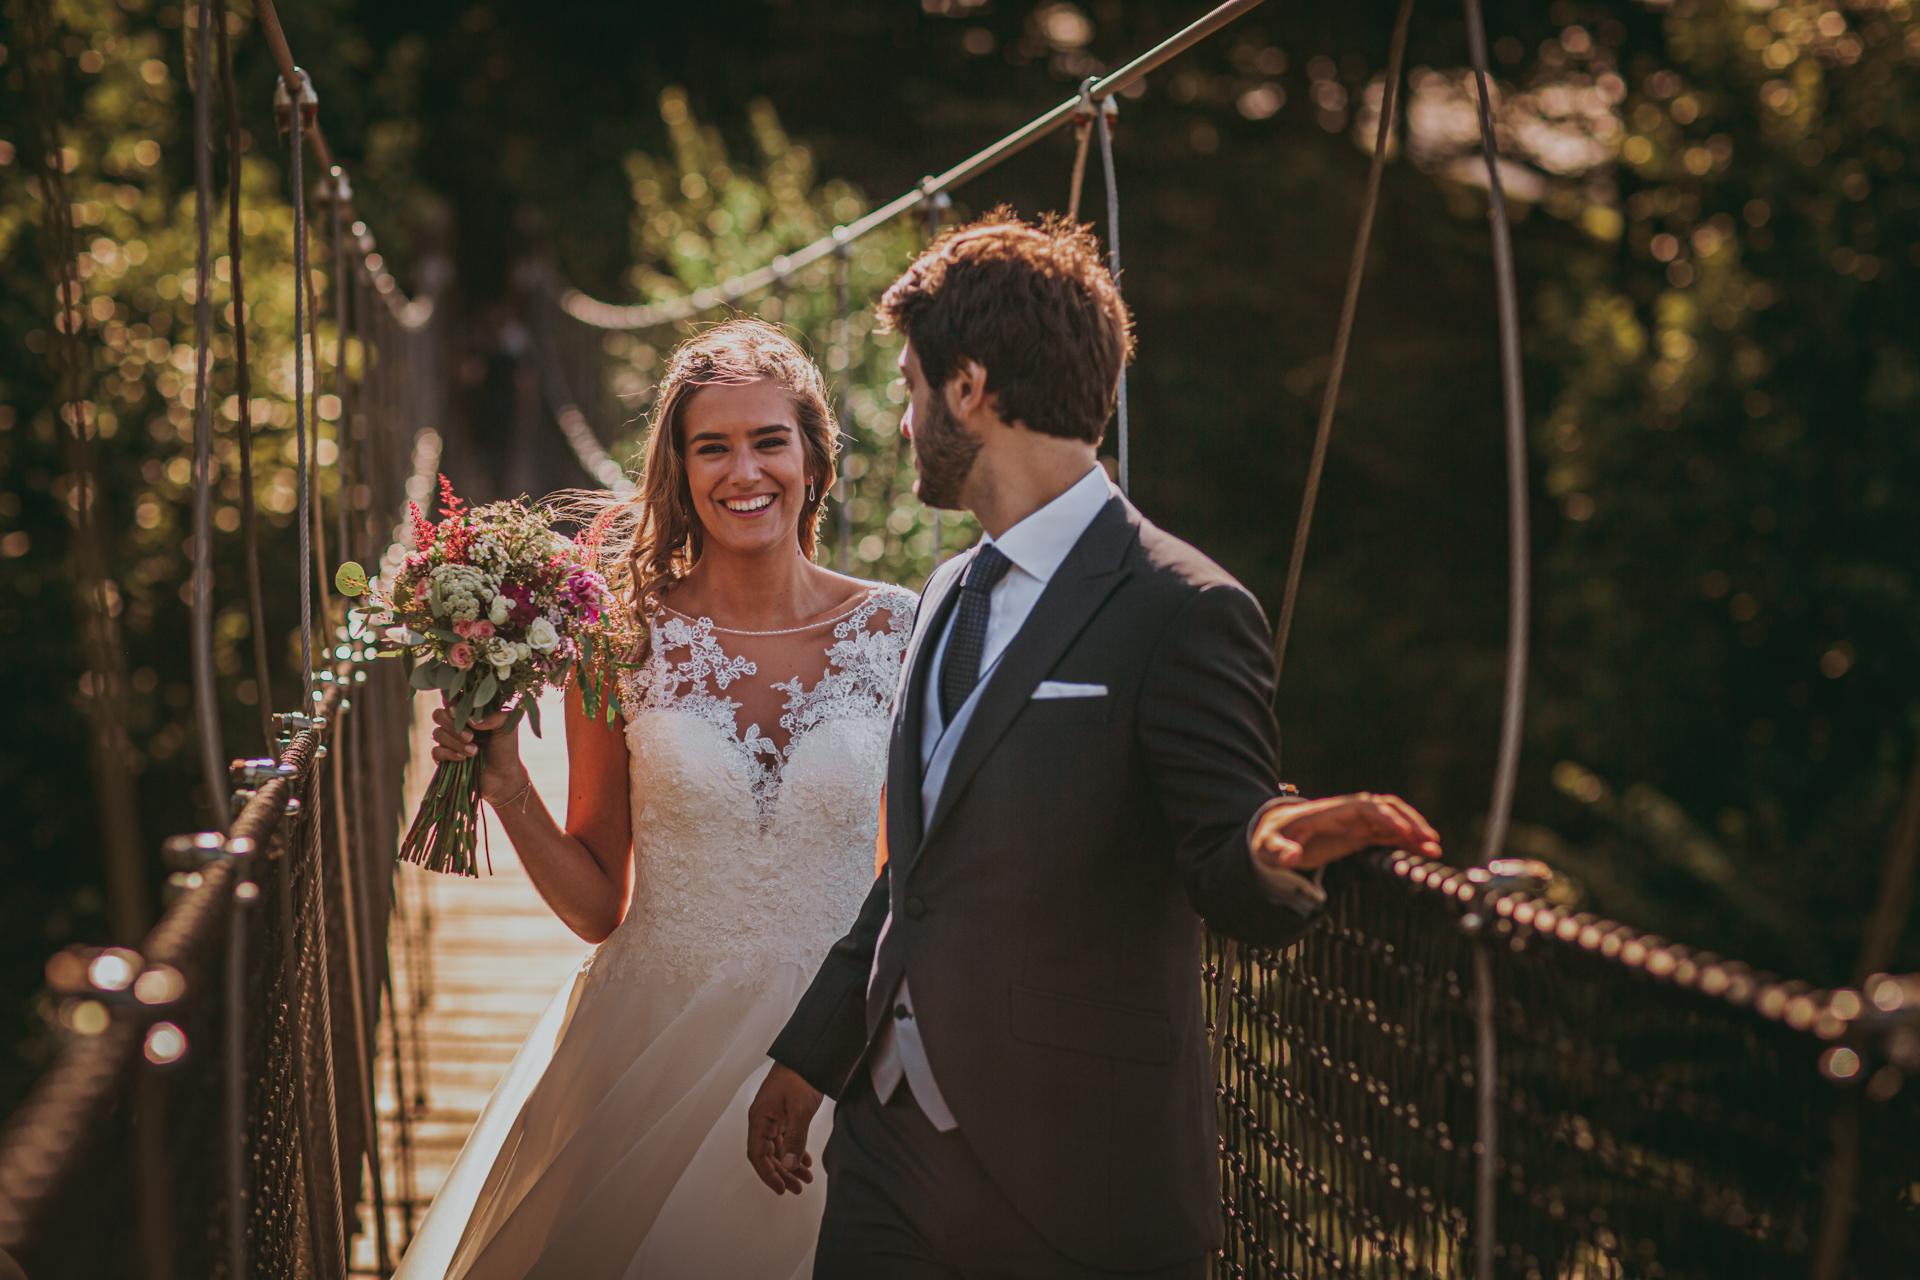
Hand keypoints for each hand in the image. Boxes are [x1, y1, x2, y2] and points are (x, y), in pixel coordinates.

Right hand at [429, 696, 525, 805]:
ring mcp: (448, 741)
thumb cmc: (505, 747)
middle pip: (439, 714)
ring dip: (456, 742)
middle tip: (472, 736)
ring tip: (475, 751)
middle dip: (453, 725)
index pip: (450, 698)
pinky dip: (449, 754)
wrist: (503, 776)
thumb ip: (492, 716)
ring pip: (437, 733)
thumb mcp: (506, 726)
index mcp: (467, 712)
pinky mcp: (444, 758)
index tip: (460, 709)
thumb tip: (469, 719)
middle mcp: (455, 724)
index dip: (451, 701)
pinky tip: (464, 758)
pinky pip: (436, 751)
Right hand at [746, 1063, 822, 1194]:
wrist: (808, 1054)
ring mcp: (773, 1116)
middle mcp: (763, 1119)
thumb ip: (795, 1139)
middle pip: (768, 1154)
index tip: (781, 1189)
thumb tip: (788, 1165)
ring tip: (806, 1179)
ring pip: (778, 1148)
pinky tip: (806, 1161)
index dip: (768, 1174)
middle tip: (797, 1188)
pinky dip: (795, 1151)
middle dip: (782, 1173)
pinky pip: (786, 1138)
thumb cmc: (800, 1075)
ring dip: (790, 1164)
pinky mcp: (784, 1113)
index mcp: (759, 1119)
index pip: (757, 1154)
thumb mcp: (800, 1110)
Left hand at [1252, 792, 1441, 873]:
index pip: (1364, 808)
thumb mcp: (1267, 847)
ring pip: (1393, 818)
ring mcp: (1356, 822)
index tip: (1403, 833)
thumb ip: (1278, 851)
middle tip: (1429, 843)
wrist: (1274, 834)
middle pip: (1385, 808)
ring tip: (1433, 849)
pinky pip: (1390, 832)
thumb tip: (1292, 857)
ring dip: (1414, 829)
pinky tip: (1423, 851)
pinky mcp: (1361, 833)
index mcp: (1330, 812)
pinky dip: (1408, 839)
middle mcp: (1348, 813)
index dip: (1385, 817)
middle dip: (1409, 822)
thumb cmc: (1271, 838)